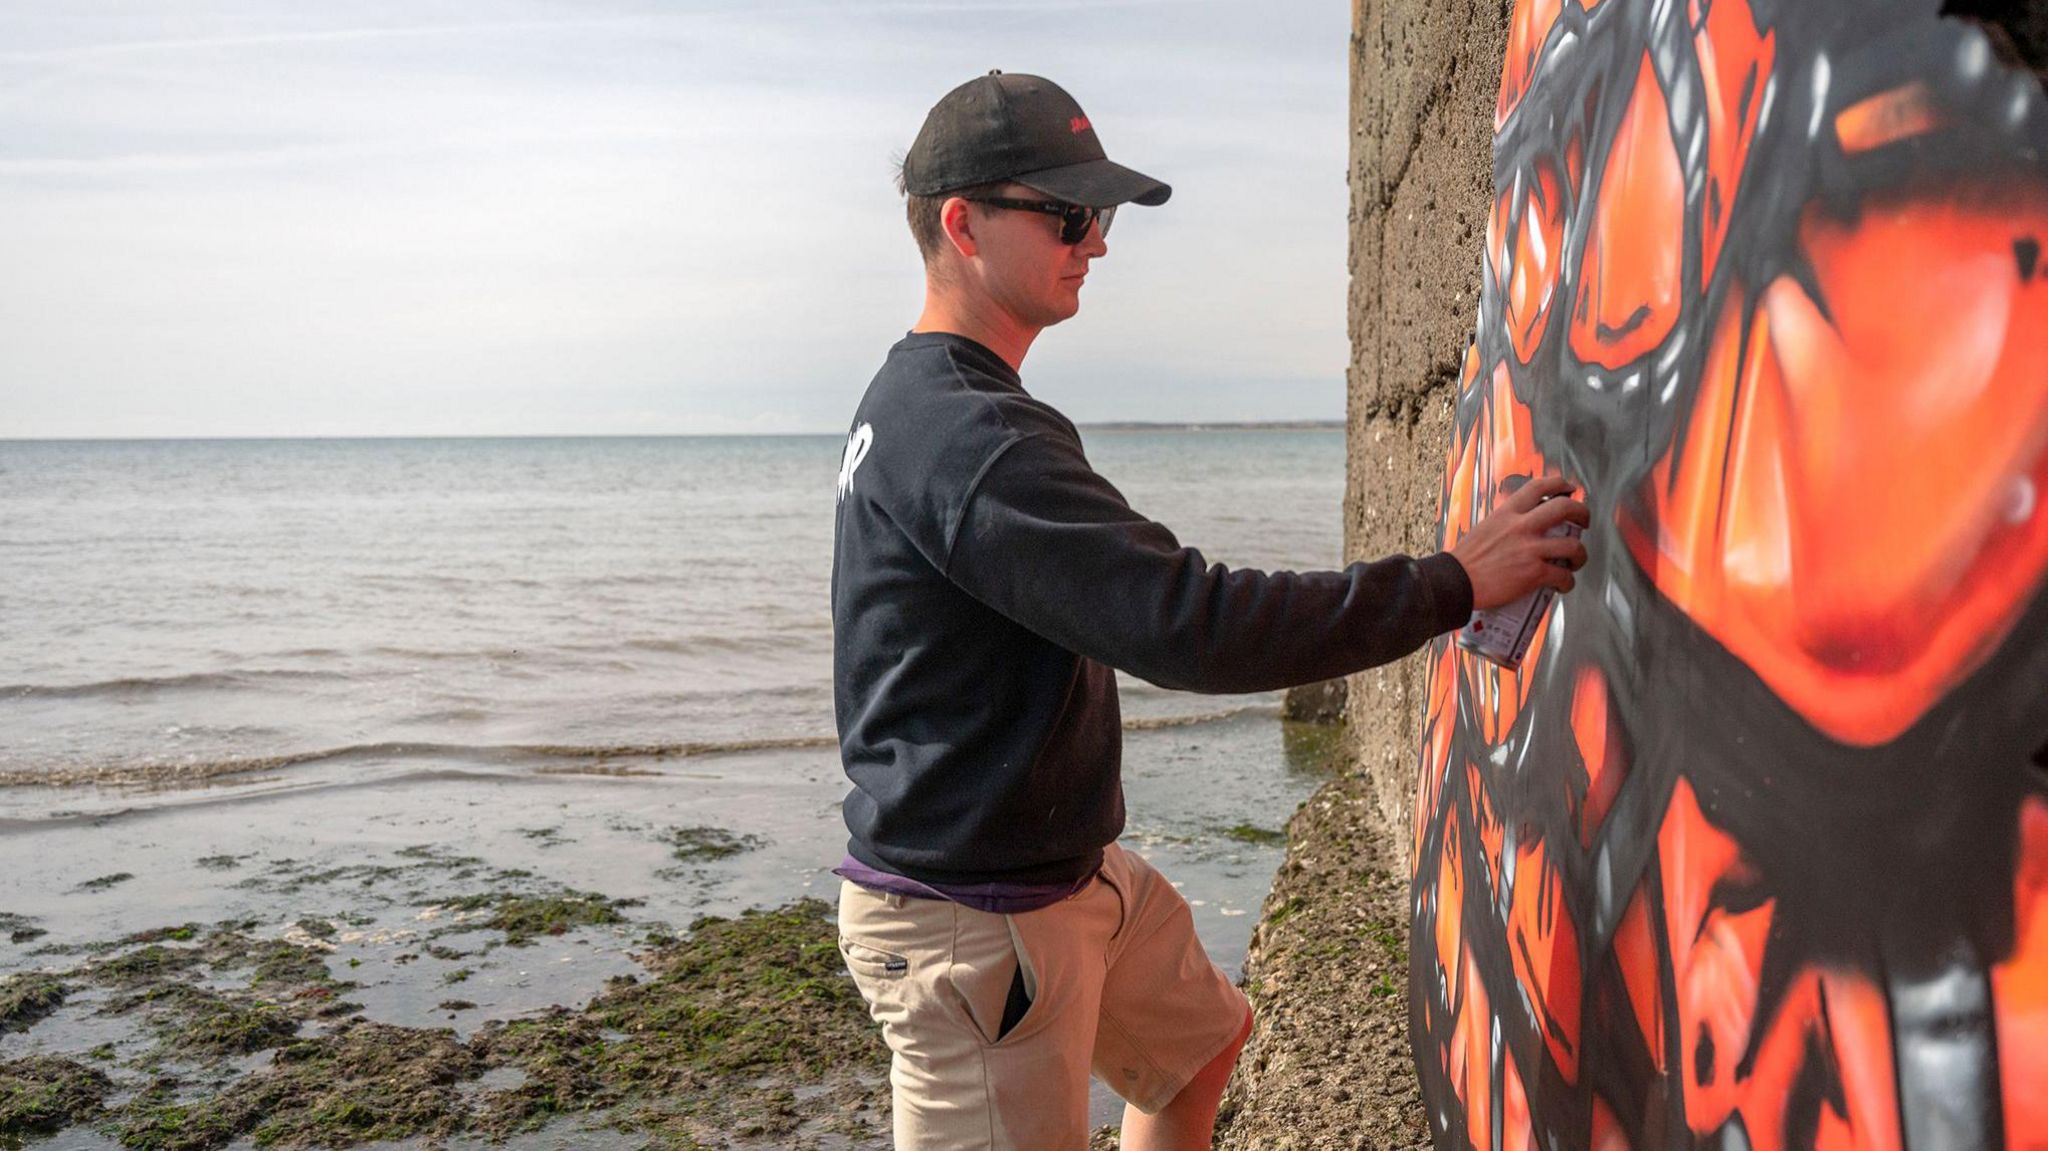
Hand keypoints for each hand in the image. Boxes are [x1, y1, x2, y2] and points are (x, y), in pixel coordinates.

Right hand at [1447, 475, 1590, 609]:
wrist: (1454, 582)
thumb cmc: (1465, 561)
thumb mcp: (1485, 529)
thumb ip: (1506, 525)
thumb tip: (1524, 530)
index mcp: (1507, 513)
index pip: (1538, 486)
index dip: (1559, 484)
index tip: (1568, 489)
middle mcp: (1520, 527)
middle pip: (1564, 508)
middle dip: (1582, 513)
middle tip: (1583, 522)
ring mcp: (1529, 550)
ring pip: (1573, 546)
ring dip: (1580, 555)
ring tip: (1576, 560)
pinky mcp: (1533, 573)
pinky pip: (1563, 576)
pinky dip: (1568, 582)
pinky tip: (1562, 585)